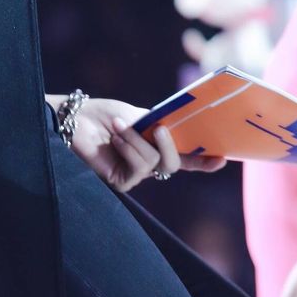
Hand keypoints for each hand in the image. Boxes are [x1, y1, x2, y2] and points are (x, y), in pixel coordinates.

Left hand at [46, 97, 226, 194]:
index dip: (203, 160)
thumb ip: (158, 125)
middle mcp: (147, 162)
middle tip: (162, 129)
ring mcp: (135, 174)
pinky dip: (129, 148)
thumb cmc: (102, 115)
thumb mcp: (136, 116)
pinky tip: (115, 138)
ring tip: (118, 127)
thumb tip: (177, 129)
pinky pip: (138, 168)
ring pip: (155, 162)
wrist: (74, 120)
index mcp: (154, 144)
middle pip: (174, 162)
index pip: (184, 156)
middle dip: (171, 146)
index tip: (222, 158)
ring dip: (137, 141)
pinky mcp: (122, 182)